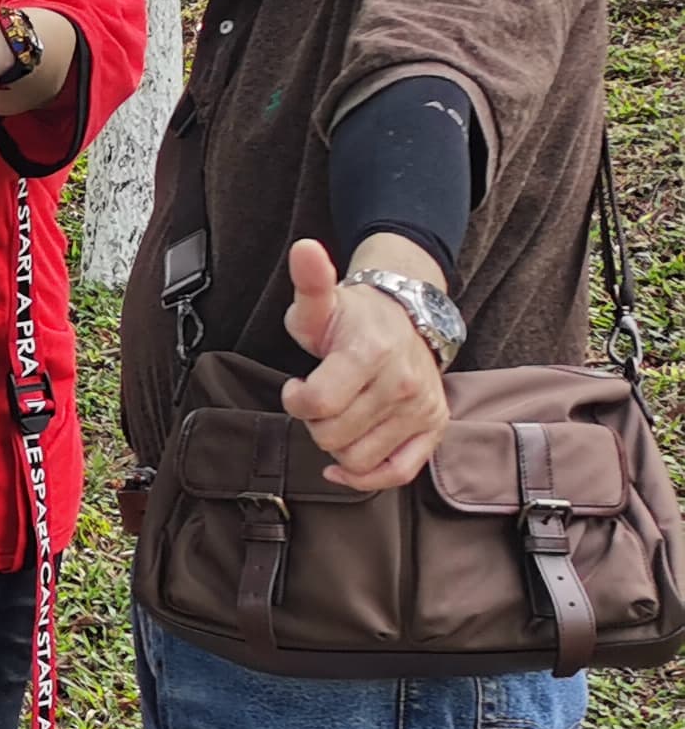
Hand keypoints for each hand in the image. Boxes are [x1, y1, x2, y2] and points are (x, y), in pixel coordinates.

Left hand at [281, 238, 450, 490]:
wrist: (407, 320)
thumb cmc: (353, 318)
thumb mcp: (322, 301)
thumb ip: (310, 281)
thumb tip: (304, 249)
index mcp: (371, 353)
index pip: (317, 403)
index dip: (295, 399)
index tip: (297, 385)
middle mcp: (402, 384)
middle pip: (332, 436)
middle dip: (314, 422)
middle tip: (321, 399)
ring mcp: (421, 409)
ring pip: (358, 459)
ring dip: (336, 446)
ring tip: (339, 417)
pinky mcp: (433, 429)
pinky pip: (397, 474)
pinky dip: (366, 478)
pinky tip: (344, 466)